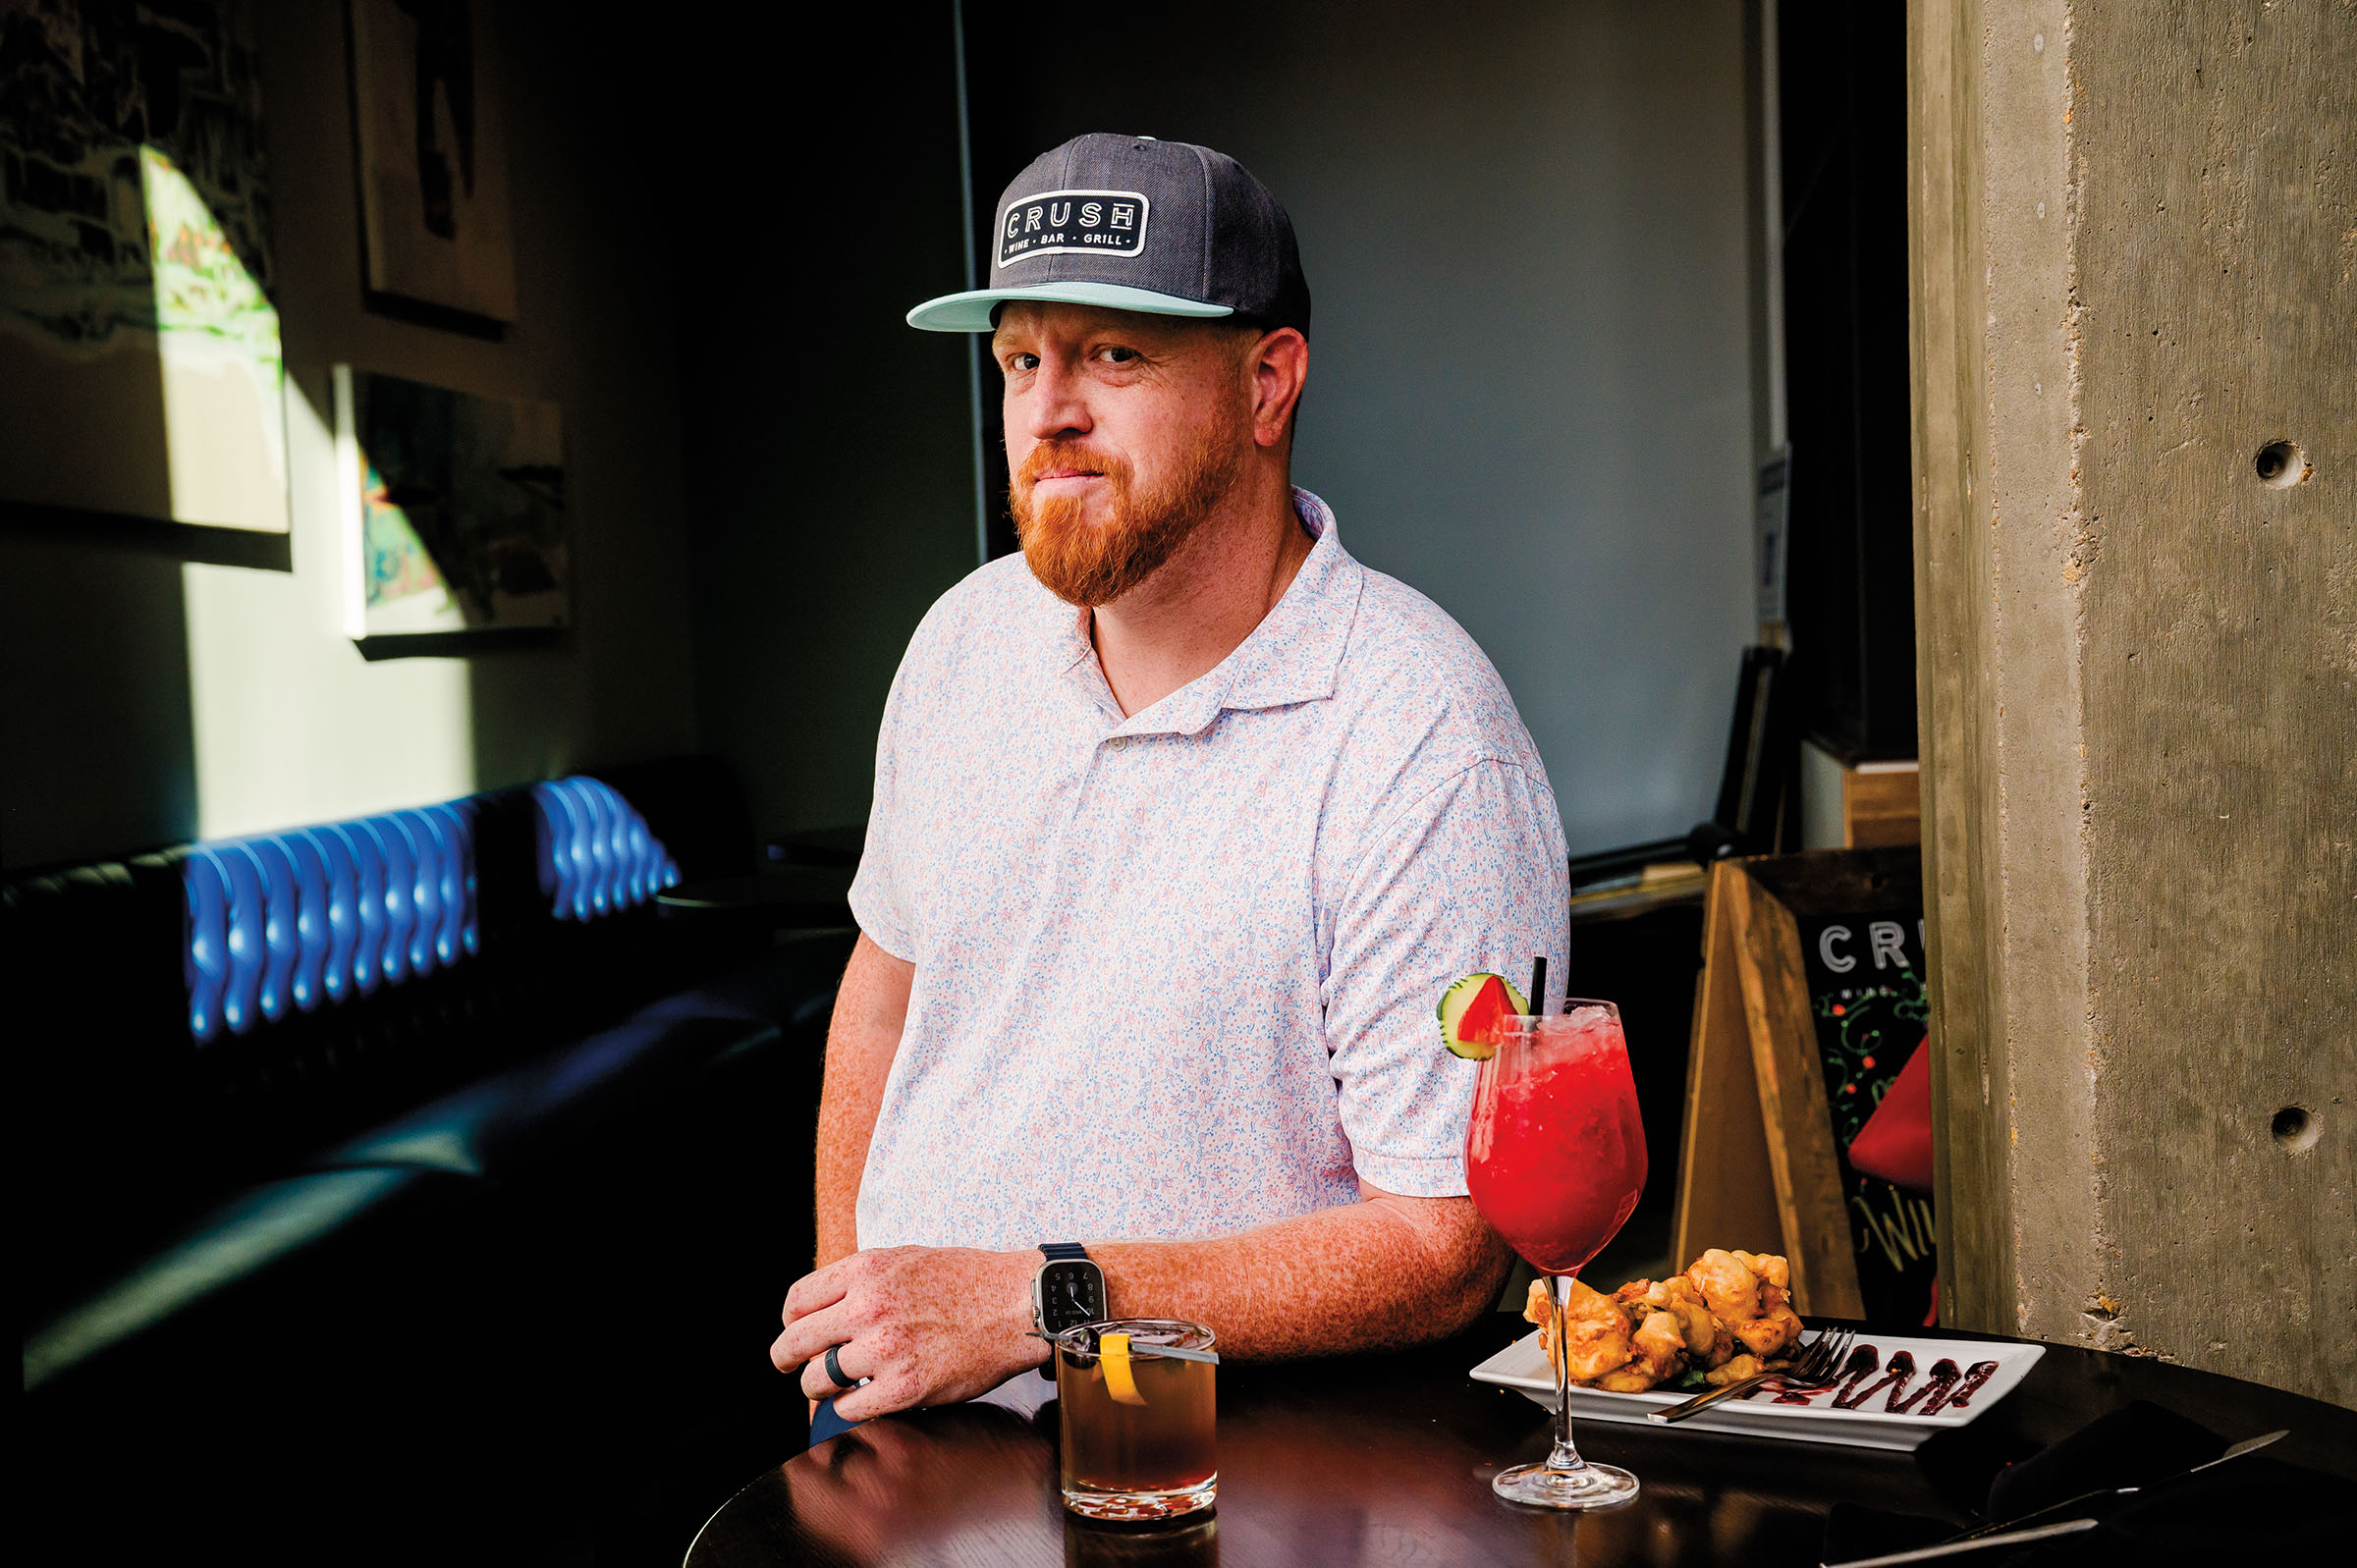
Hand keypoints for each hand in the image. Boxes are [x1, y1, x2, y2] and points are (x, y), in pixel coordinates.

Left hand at [772, 1246, 1044, 1419]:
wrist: (1018, 1303)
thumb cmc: (970, 1281)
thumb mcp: (907, 1260)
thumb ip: (864, 1281)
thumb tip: (827, 1311)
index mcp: (867, 1269)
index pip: (798, 1300)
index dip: (790, 1321)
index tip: (794, 1332)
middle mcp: (869, 1306)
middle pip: (796, 1342)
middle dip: (787, 1360)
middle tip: (791, 1368)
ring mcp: (884, 1348)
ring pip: (817, 1379)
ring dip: (821, 1388)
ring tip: (836, 1387)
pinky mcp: (903, 1386)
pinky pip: (849, 1408)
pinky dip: (848, 1409)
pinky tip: (861, 1400)